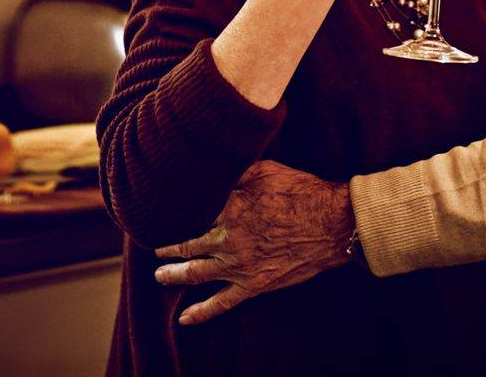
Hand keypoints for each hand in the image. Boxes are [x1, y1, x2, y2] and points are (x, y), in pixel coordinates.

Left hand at [154, 160, 353, 324]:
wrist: (331, 224)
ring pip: (195, 274)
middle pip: (185, 245)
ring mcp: (238, 266)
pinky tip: (185, 318)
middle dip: (166, 246)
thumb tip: (210, 169)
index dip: (171, 214)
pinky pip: (222, 304)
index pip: (189, 213)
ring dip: (173, 275)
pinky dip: (201, 312)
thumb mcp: (264, 170)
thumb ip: (234, 172)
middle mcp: (227, 239)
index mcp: (228, 209)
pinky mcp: (253, 285)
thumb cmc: (300, 192)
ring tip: (160, 274)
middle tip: (154, 244)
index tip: (157, 213)